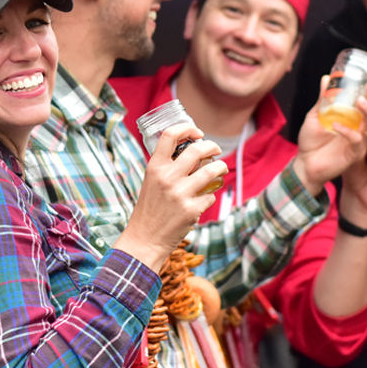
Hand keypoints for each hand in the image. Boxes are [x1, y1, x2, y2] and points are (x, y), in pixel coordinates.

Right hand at [118, 124, 227, 270]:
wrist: (144, 239)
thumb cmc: (149, 209)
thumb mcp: (151, 181)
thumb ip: (166, 167)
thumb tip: (191, 152)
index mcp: (155, 167)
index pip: (170, 135)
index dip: (187, 128)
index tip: (197, 132)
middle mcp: (167, 177)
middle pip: (198, 149)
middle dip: (212, 146)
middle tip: (216, 149)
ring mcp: (180, 194)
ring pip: (212, 170)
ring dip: (221, 167)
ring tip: (222, 168)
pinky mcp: (191, 210)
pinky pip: (210, 196)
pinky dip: (210, 197)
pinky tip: (203, 200)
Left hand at [292, 77, 366, 193]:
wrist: (304, 164)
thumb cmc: (311, 141)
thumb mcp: (315, 116)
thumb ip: (322, 99)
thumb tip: (326, 78)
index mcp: (353, 119)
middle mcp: (359, 129)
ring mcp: (358, 141)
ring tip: (360, 100)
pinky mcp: (353, 153)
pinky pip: (356, 140)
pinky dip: (347, 131)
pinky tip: (335, 124)